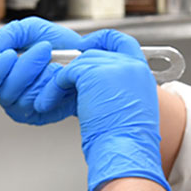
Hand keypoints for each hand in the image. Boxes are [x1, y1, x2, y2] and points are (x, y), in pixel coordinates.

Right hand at [0, 17, 79, 124]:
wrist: (88, 59)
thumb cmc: (59, 46)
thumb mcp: (29, 30)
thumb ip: (3, 37)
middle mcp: (1, 89)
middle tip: (12, 54)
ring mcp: (17, 104)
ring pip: (7, 94)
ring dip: (27, 69)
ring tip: (44, 53)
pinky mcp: (35, 115)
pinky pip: (28, 102)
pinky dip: (42, 83)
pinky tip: (52, 72)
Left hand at [36, 30, 169, 190]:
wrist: (126, 149)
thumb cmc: (126, 141)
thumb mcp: (129, 109)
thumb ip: (117, 91)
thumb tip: (94, 89)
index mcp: (141, 74)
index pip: (123, 43)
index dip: (103, 41)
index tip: (87, 46)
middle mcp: (131, 66)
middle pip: (96, 52)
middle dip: (76, 67)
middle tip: (61, 81)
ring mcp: (114, 66)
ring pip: (78, 63)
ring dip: (60, 82)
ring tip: (51, 100)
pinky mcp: (92, 73)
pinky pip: (65, 73)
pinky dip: (53, 88)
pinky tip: (48, 102)